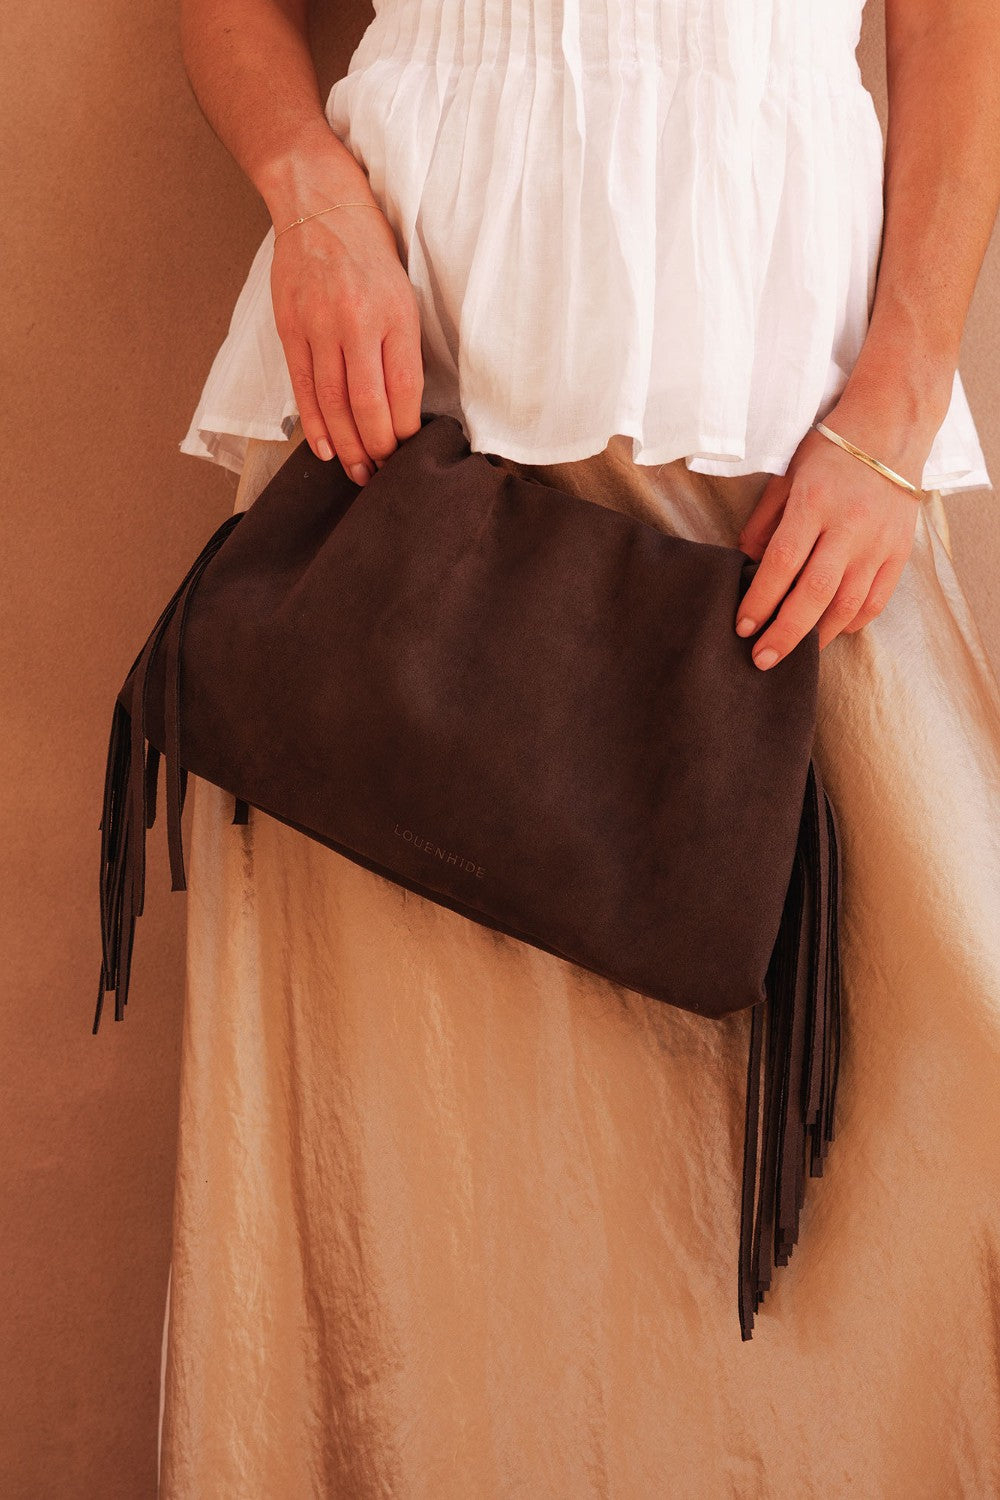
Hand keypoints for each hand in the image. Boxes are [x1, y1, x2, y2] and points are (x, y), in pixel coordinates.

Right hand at [269, 195, 424, 484]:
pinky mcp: (290, 328)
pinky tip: (325, 449)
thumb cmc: (369, 253)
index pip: (403, 391)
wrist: (319, 204)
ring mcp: (319, 326)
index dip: (405, 432)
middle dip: (377, 449)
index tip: (409, 454)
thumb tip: (403, 408)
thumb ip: (402, 348)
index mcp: (395, 315)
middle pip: (367, 406)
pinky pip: (302, 388)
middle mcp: (357, 323)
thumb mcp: (403, 295)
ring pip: (333, 404)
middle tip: (383, 475)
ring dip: (347, 446)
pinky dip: (314, 424)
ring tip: (358, 472)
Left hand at [734, 419, 923, 668]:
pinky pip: (877, 599)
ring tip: (794, 655)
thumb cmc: (832, 448)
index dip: (760, 600)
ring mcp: (878, 542)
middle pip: (815, 593)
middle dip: (785, 633)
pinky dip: (853, 621)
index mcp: (815, 503)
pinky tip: (832, 631)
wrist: (893, 426)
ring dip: (817, 635)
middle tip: (762, 660)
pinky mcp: (900, 551)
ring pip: (848, 603)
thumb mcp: (788, 474)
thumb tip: (745, 560)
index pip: (783, 563)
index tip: (742, 627)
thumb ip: (765, 520)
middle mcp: (850, 526)